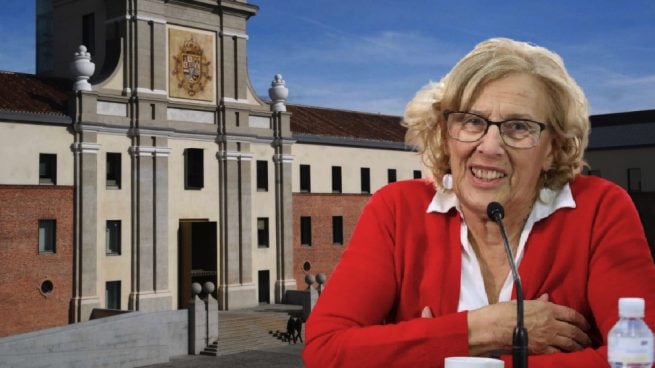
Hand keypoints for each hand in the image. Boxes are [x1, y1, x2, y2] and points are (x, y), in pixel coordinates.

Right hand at [466, 294, 591, 355]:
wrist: (495, 326)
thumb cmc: (505, 312)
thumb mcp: (523, 302)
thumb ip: (538, 302)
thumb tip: (547, 298)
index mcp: (548, 308)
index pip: (572, 314)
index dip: (582, 320)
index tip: (586, 325)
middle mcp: (551, 323)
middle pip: (574, 330)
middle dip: (583, 336)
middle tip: (588, 339)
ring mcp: (548, 337)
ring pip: (570, 343)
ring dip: (579, 346)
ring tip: (583, 348)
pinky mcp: (542, 349)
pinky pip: (559, 352)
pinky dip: (567, 354)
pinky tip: (570, 355)